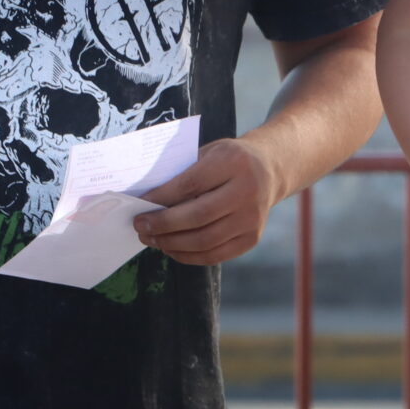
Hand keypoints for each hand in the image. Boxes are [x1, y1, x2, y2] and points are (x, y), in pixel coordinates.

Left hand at [135, 138, 281, 266]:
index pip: (192, 184)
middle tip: (140, 226)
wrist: (269, 169)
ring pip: (205, 240)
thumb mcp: (209, 153)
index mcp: (234, 162)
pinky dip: (188, 256)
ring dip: (172, 243)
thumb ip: (184, 173)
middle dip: (163, 224)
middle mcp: (248, 191)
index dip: (162, 198)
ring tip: (152, 239)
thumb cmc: (229, 160)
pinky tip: (171, 248)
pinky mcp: (251, 238)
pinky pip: (215, 255)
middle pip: (199, 216)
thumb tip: (148, 201)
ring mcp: (252, 218)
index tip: (140, 205)